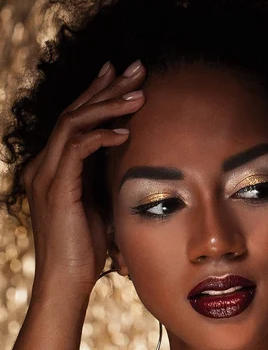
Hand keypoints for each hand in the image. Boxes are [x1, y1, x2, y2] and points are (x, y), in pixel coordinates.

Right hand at [21, 60, 146, 296]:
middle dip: (106, 87)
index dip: (98, 94)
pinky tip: (126, 132)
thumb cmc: (87, 249)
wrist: (68, 282)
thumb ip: (106, 180)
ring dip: (108, 106)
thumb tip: (130, 163)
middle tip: (136, 68)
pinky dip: (101, 136)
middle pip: (75, 112)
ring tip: (139, 94)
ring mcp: (46, 175)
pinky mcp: (56, 189)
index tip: (124, 77)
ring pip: (74, 123)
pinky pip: (77, 150)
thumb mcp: (100, 205)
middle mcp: (45, 164)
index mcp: (54, 167)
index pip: (76, 119)